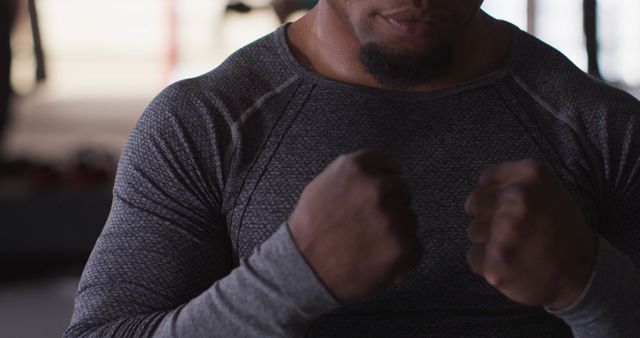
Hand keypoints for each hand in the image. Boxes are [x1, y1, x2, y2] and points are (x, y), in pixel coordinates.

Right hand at [288, 149, 422, 300]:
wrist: (303, 269)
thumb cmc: (310, 230)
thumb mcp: (323, 185)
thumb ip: (353, 175)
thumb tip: (382, 173)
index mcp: (357, 168)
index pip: (389, 164)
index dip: (385, 180)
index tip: (379, 194)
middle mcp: (377, 188)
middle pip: (403, 191)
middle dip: (390, 206)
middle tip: (367, 224)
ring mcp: (391, 218)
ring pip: (410, 220)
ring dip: (395, 232)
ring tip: (368, 244)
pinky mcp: (402, 248)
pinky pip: (415, 248)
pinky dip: (402, 258)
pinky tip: (378, 259)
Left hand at [464, 159, 597, 308]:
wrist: (583, 275)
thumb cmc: (561, 232)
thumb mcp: (549, 191)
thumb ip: (515, 182)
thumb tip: (480, 186)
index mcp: (532, 174)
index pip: (485, 179)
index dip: (493, 197)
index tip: (508, 209)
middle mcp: (517, 197)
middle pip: (475, 203)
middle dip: (488, 218)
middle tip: (515, 232)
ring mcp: (506, 229)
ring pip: (473, 231)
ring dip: (489, 243)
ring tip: (518, 249)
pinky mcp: (496, 260)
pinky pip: (473, 257)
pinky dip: (488, 265)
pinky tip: (513, 266)